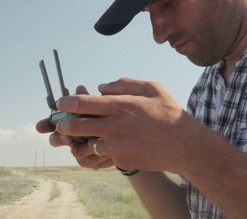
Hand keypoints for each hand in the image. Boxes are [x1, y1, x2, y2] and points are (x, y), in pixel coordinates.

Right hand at [35, 85, 112, 169]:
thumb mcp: (102, 106)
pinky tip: (103, 153)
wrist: (131, 137)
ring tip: (89, 143)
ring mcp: (83, 149)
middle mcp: (75, 136)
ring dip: (80, 148)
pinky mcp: (93, 160)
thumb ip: (89, 99)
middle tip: (65, 137)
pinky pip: (87, 161)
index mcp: (74, 121)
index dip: (46, 125)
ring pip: (74, 152)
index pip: (55, 122)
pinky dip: (94, 157)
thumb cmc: (113, 118)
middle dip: (58, 139)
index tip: (40, 127)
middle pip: (58, 139)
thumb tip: (80, 88)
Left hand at [55, 78, 199, 172]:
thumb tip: (101, 88)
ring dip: (83, 140)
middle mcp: (114, 127)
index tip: (61, 103)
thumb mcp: (151, 88)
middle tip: (63, 123)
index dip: (66, 103)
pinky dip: (103, 150)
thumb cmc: (169, 113)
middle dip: (65, 125)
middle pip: (76, 127)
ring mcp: (117, 147)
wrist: (185, 145)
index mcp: (120, 106)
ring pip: (87, 144)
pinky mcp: (121, 161)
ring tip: (86, 136)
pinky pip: (104, 155)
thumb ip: (124, 84)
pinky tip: (111, 145)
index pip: (82, 103)